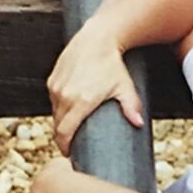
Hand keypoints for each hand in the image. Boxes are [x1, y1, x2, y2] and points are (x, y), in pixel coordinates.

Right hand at [47, 28, 144, 154]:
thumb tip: (139, 124)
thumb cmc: (112, 64)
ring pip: (54, 113)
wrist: (97, 38)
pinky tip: (67, 112)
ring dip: (60, 123)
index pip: (65, 132)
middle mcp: (65, 95)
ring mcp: (56, 87)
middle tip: (71, 145)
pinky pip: (53, 101)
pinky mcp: (52, 80)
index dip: (65, 146)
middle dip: (62, 138)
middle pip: (58, 126)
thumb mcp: (124, 86)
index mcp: (81, 101)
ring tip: (70, 130)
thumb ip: (131, 106)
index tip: (70, 153)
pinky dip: (58, 108)